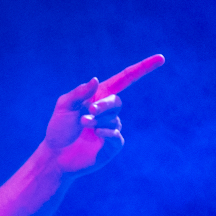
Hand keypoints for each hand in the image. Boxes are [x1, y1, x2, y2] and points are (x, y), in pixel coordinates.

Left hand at [44, 54, 164, 175]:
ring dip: (98, 121)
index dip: (143, 68)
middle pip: (116, 102)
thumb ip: (79, 93)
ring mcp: (111, 128)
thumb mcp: (64, 107)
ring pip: (114, 119)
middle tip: (89, 111)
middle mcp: (107, 112)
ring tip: (83, 125)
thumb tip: (96, 79)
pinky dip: (108, 132)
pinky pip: (116, 136)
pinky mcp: (112, 146)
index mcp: (98, 97)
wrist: (55, 156)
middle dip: (104, 105)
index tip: (161, 58)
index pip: (125, 79)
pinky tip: (97, 133)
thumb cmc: (59, 130)